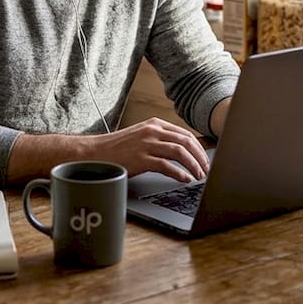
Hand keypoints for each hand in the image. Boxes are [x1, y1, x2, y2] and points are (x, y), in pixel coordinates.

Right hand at [85, 118, 209, 181]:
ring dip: (193, 165)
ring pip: (180, 152)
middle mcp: (152, 131)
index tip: (204, 159)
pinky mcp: (141, 159)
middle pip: (186, 142)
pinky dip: (179, 173)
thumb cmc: (118, 147)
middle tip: (206, 169)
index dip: (199, 148)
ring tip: (198, 176)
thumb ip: (160, 139)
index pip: (185, 134)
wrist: (96, 152)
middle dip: (200, 157)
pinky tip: (184, 179)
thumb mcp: (141, 136)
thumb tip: (182, 150)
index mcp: (154, 124)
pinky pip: (166, 166)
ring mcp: (146, 144)